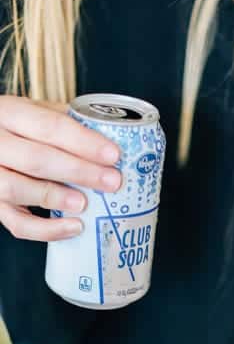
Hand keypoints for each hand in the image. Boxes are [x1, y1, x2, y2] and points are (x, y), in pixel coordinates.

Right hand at [0, 96, 121, 241]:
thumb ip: (64, 122)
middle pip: (35, 159)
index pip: (47, 126)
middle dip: (78, 171)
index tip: (113, 155)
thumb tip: (113, 138)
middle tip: (111, 181)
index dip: (82, 142)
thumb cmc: (19, 129)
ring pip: (16, 189)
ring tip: (85, 203)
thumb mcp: (36, 113)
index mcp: (9, 113)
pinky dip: (47, 230)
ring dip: (55, 197)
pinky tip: (74, 227)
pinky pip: (17, 223)